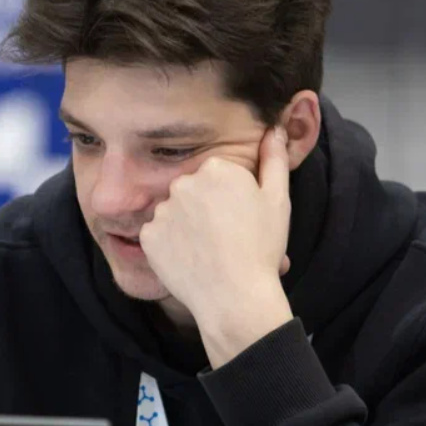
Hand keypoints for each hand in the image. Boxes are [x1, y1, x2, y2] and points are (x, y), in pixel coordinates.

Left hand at [139, 127, 294, 366]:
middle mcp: (183, 183)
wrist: (234, 296)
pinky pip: (158, 235)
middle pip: (192, 191)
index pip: (215, 174)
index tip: (238, 217)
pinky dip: (170, 245)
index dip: (229, 197)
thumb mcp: (278, 200)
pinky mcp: (147, 236)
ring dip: (185, 226)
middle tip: (224, 236)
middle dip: (204, 208)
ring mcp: (162, 209)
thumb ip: (274, 160)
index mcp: (216, 168)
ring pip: (174, 212)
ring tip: (207, 250)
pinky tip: (189, 259)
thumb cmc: (260, 247)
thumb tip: (275, 129)